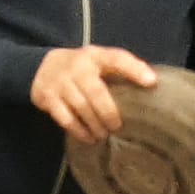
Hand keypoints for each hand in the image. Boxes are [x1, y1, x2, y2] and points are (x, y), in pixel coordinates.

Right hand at [31, 46, 156, 143]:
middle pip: (96, 93)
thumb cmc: (82, 67)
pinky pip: (64, 118)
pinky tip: (88, 137)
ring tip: (104, 135)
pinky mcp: (47, 98)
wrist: (42, 67)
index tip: (151, 83)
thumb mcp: (101, 60)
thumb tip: (152, 83)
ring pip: (80, 108)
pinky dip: (78, 130)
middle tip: (117, 127)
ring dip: (94, 125)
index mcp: (95, 56)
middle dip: (108, 113)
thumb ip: (122, 68)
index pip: (116, 59)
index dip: (134, 69)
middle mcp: (76, 67)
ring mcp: (59, 83)